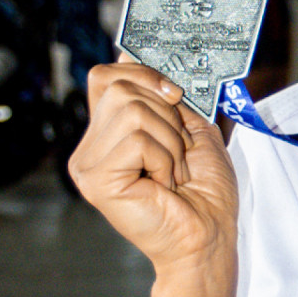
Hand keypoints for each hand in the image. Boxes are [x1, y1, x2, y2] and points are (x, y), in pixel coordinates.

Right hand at [68, 57, 239, 296]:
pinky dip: (164, 159)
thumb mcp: (192, 131)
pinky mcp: (96, 180)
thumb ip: (165, 99)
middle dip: (166, 116)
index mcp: (109, 136)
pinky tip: (163, 185)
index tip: (174, 94)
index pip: (105, 77)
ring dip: (169, 142)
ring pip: (133, 111)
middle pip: (121, 87)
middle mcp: (90, 149)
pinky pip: (137, 139)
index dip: (142, 74)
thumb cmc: (204, 194)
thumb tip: (135, 59)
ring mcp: (89, 165)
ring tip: (171, 173)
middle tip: (177, 154)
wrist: (209, 237)